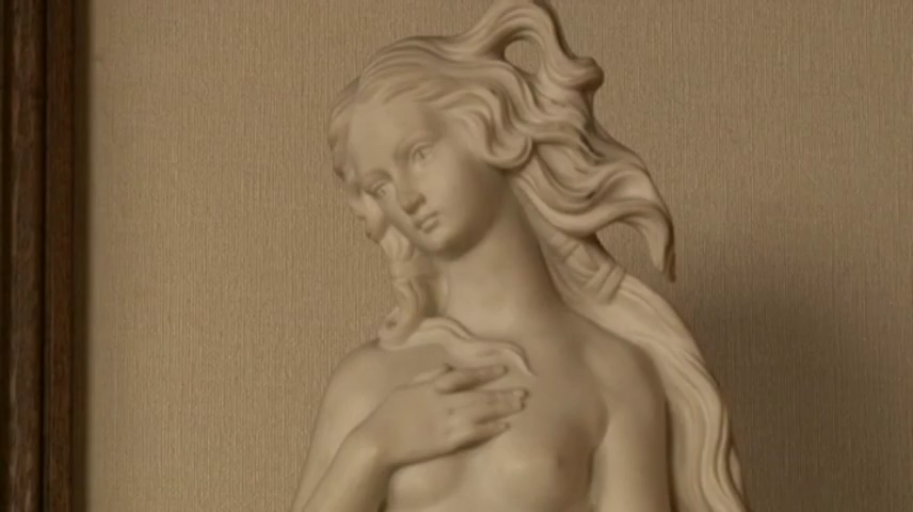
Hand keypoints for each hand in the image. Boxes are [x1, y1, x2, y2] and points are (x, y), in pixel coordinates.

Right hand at [352, 364, 526, 469]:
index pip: (464, 376)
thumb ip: (428, 375)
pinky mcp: (448, 442)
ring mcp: (447, 423)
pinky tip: (504, 426)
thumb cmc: (389, 413)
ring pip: (481, 414)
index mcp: (432, 387)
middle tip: (523, 391)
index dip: (485, 372)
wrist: (379, 441)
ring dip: (502, 409)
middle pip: (479, 396)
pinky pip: (475, 434)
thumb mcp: (406, 386)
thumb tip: (447, 367)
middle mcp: (444, 403)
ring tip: (519, 404)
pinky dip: (491, 429)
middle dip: (502, 393)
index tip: (503, 368)